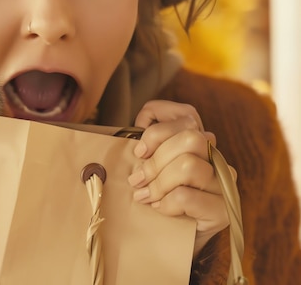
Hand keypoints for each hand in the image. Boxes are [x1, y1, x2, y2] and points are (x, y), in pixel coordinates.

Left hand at [128, 100, 233, 255]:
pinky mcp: (223, 209)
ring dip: (159, 183)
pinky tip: (160, 209)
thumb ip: (147, 148)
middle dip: (155, 159)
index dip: (158, 127)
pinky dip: (165, 203)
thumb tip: (134, 137)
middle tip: (137, 179)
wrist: (171, 242)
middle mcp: (217, 159)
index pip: (188, 115)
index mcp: (200, 142)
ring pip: (188, 166)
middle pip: (190, 138)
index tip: (138, 150)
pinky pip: (185, 195)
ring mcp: (224, 184)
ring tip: (144, 196)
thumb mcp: (148, 168)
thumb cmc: (157, 199)